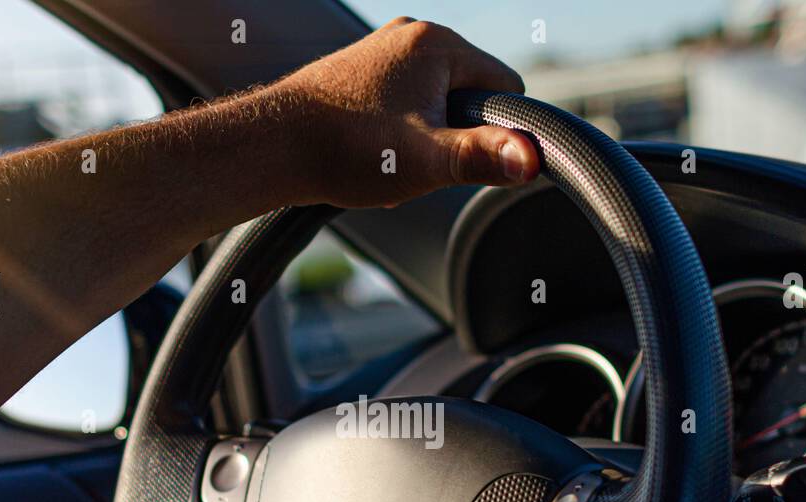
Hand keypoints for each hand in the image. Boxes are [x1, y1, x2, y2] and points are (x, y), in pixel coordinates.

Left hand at [270, 17, 539, 207]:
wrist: (272, 148)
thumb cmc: (345, 150)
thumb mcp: (427, 161)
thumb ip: (483, 156)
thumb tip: (533, 158)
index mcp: (436, 44)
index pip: (506, 84)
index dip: (498, 129)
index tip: (462, 156)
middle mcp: (410, 35)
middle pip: (469, 94)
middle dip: (455, 135)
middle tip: (416, 162)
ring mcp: (382, 51)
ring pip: (435, 102)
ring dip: (424, 140)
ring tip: (388, 161)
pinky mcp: (360, 72)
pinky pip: (404, 104)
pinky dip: (397, 135)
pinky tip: (372, 156)